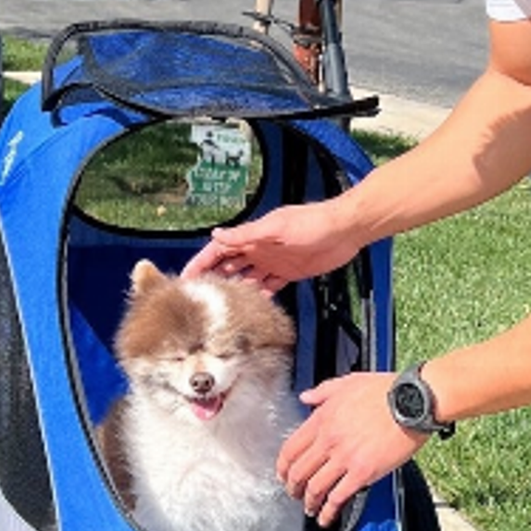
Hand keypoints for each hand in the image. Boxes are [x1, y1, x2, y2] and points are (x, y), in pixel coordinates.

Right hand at [184, 200, 361, 292]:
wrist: (344, 230)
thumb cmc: (312, 223)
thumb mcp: (275, 228)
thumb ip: (245, 235)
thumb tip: (216, 235)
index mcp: (253, 236)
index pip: (219, 250)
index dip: (201, 262)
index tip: (186, 277)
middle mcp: (259, 249)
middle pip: (229, 265)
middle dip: (213, 278)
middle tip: (198, 298)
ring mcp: (273, 262)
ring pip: (246, 278)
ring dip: (234, 289)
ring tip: (220, 307)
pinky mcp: (289, 273)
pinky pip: (268, 287)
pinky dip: (258, 296)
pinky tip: (249, 307)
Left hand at [277, 373, 422, 526]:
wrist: (412, 402)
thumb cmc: (385, 391)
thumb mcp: (347, 382)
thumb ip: (322, 392)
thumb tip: (305, 397)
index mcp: (322, 419)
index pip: (290, 448)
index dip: (282, 466)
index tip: (283, 475)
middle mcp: (329, 440)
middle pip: (298, 471)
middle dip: (292, 487)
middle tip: (294, 494)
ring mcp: (345, 458)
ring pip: (315, 487)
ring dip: (308, 502)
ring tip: (310, 508)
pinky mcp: (363, 472)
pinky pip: (338, 497)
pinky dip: (328, 511)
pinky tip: (326, 518)